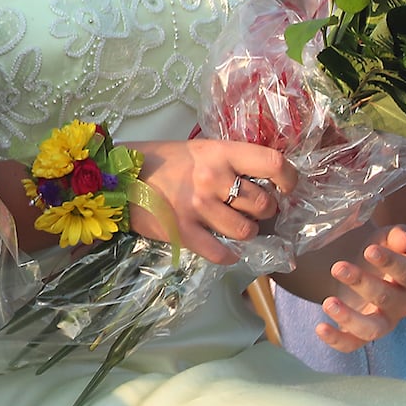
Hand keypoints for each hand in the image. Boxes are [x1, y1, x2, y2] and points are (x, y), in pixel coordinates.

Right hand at [127, 138, 298, 264]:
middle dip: (261, 211)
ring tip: (230, 224)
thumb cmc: (159, 161)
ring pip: (246, 231)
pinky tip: (222, 248)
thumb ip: (228, 162)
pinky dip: (228, 255)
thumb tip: (264, 180)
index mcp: (218, 153)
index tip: (286, 187)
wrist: (116, 178)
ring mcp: (197, 207)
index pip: (273, 163)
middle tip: (248, 207)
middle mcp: (212, 179)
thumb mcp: (197, 150)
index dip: (289, 178)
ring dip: (244, 231)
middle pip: (263, 205)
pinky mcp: (183, 232)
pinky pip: (222, 254)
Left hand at [316, 224, 405, 352]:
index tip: (368, 250)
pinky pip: (353, 343)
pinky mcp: (362, 331)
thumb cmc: (381, 248)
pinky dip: (338, 340)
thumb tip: (402, 238)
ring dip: (351, 318)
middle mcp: (402, 301)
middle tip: (338, 267)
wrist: (363, 261)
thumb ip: (398, 236)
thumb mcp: (389, 237)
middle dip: (362, 283)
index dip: (391, 262)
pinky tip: (320, 328)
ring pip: (374, 328)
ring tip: (328, 303)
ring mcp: (383, 320)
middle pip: (387, 298)